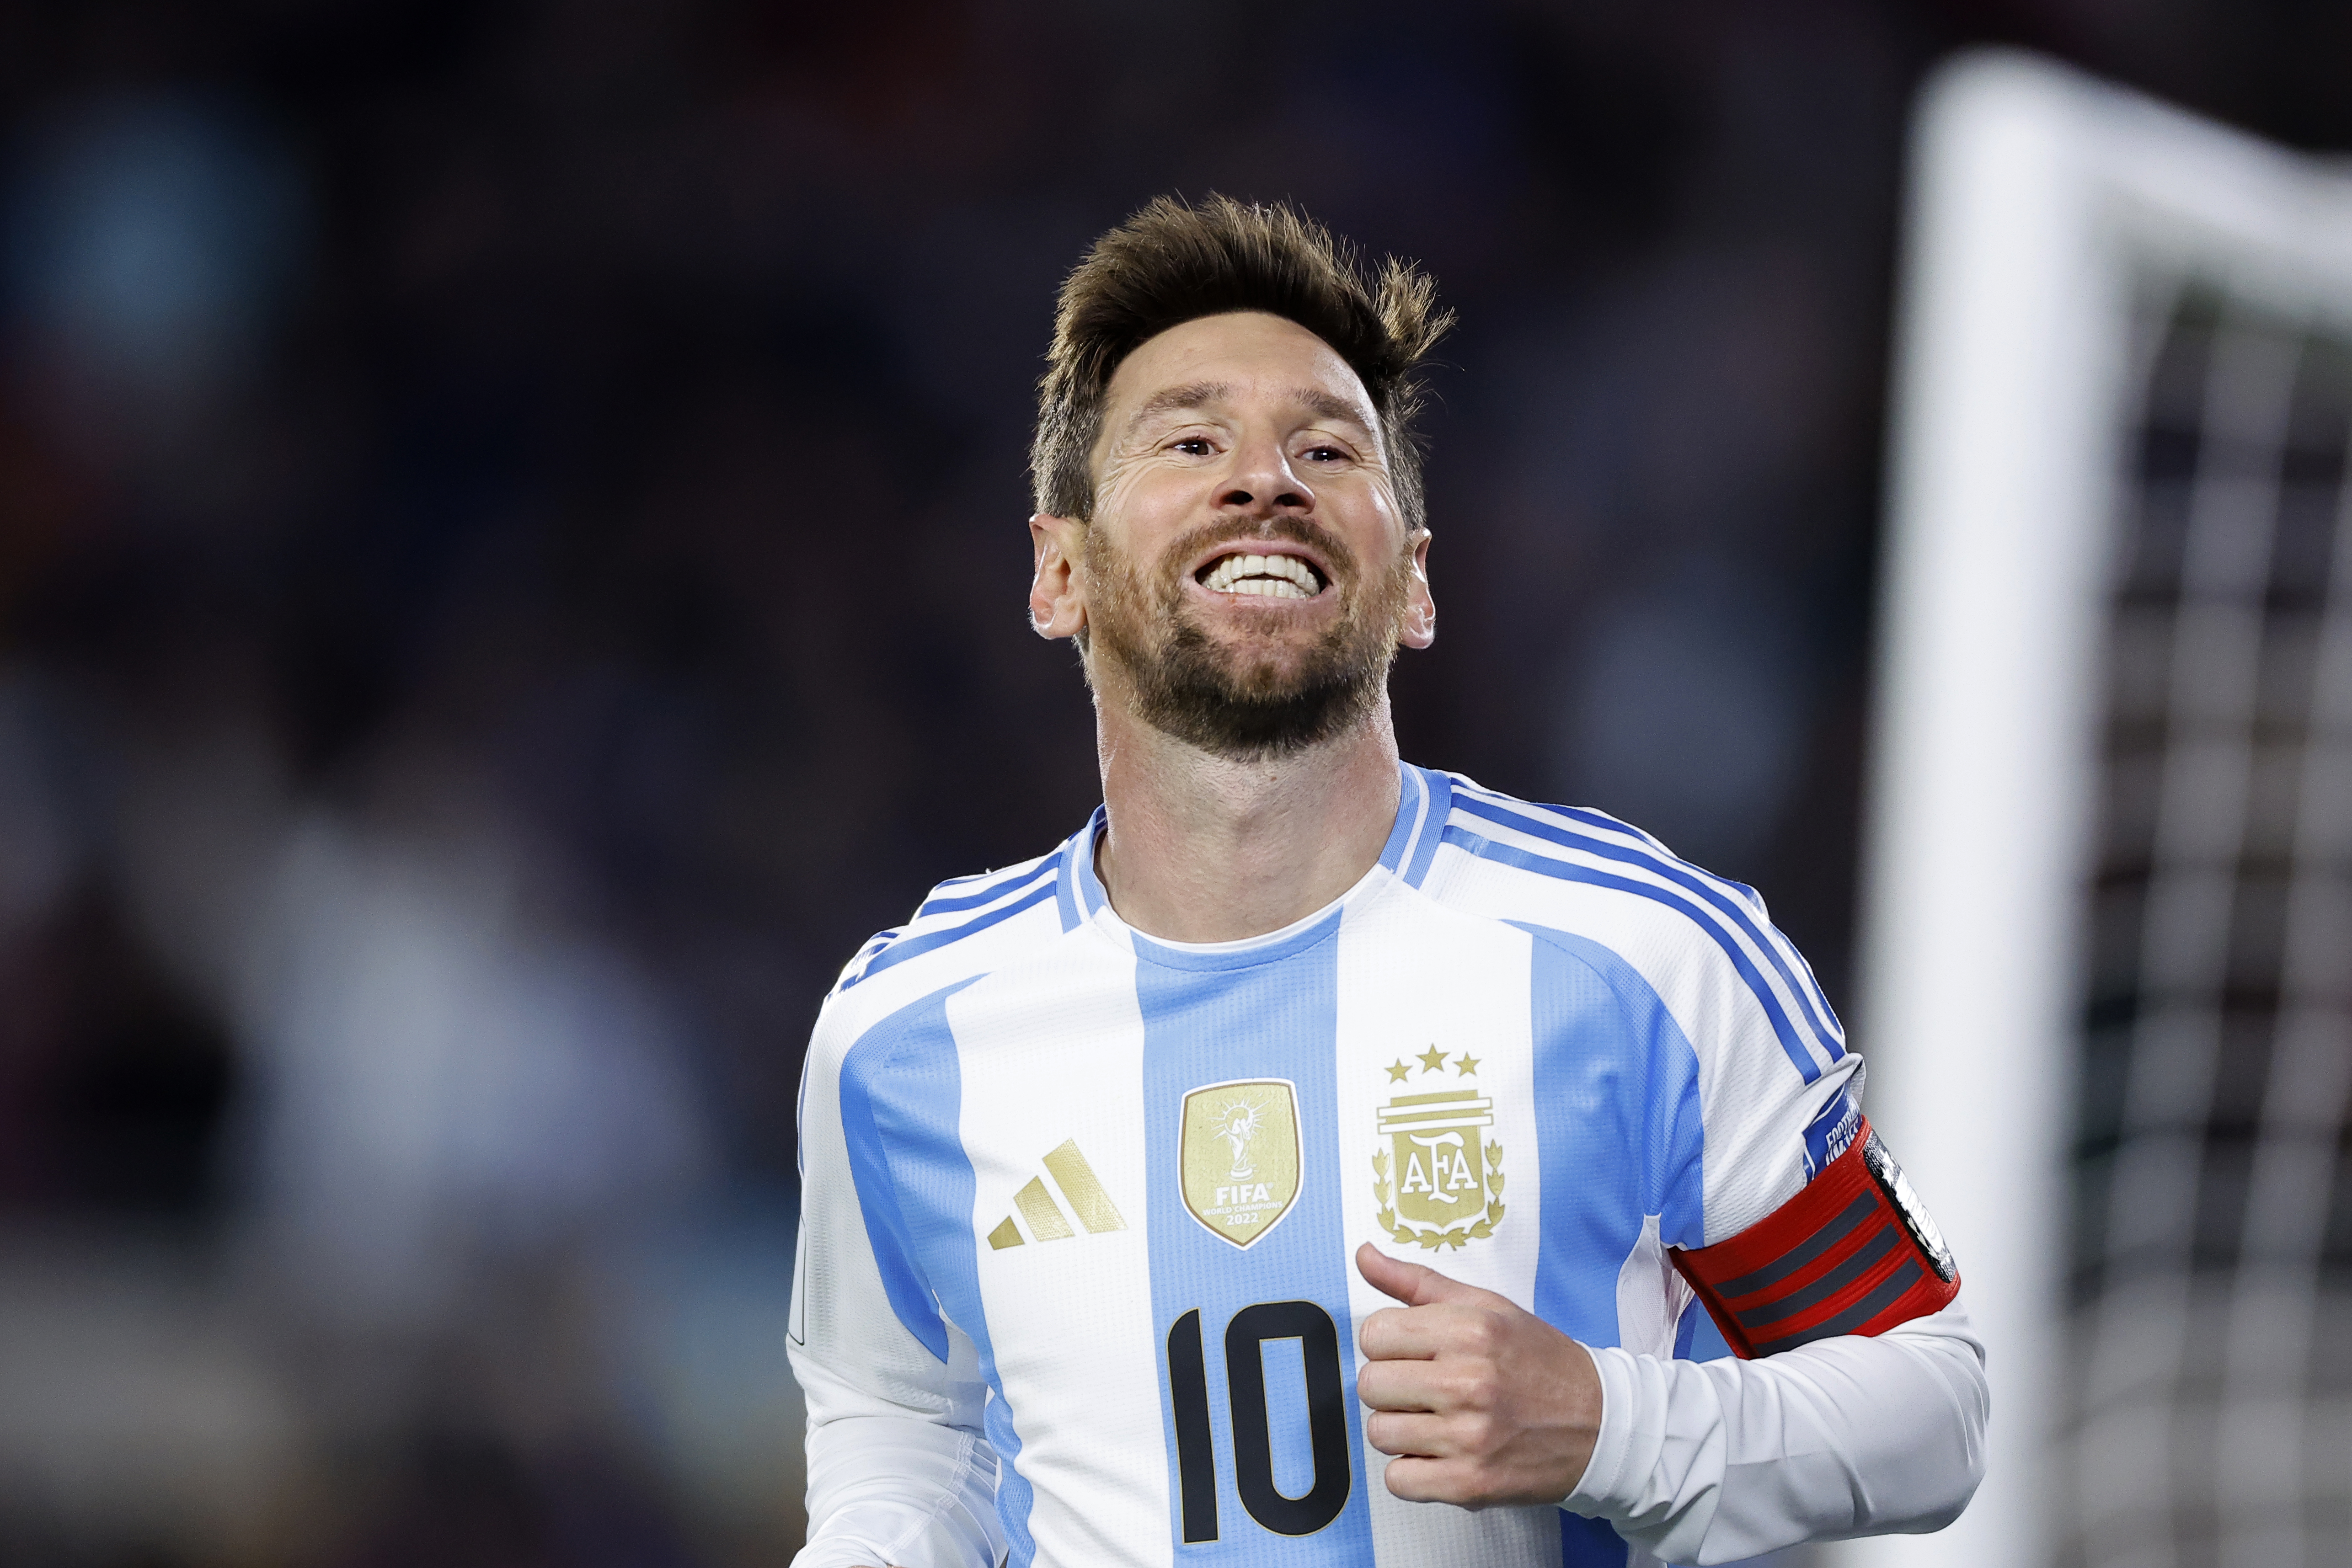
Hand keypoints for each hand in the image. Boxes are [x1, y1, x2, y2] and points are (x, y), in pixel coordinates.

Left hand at [1354, 1241, 1602, 1509]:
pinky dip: (1413, 1472)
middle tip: (1426, 1389)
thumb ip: (1418, 1283)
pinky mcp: (1471, 1483)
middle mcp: (1468, 1381)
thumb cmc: (1541, 1363)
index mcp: (1470, 1330)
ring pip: (1379, 1433)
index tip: (1413, 1353)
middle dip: (1392, 1387)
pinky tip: (1441, 1455)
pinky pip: (1398, 1480)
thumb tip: (1364, 1256)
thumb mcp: (1487, 1307)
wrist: (1602, 1425)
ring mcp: (1469, 1436)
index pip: (1373, 1334)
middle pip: (1370, 1384)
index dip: (1388, 1345)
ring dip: (1401, 1430)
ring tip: (1438, 1422)